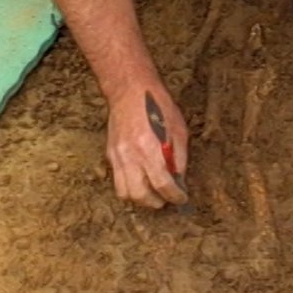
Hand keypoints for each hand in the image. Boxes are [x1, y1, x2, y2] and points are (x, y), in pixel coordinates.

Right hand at [105, 83, 189, 208]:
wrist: (130, 90)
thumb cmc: (158, 106)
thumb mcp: (178, 130)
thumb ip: (179, 158)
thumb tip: (179, 180)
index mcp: (150, 149)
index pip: (162, 185)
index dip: (175, 196)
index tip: (181, 198)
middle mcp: (131, 156)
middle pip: (140, 195)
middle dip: (156, 202)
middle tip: (166, 199)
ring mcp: (118, 156)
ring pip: (124, 192)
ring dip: (140, 198)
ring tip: (153, 192)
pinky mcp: (110, 154)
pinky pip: (117, 180)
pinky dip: (130, 185)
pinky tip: (141, 178)